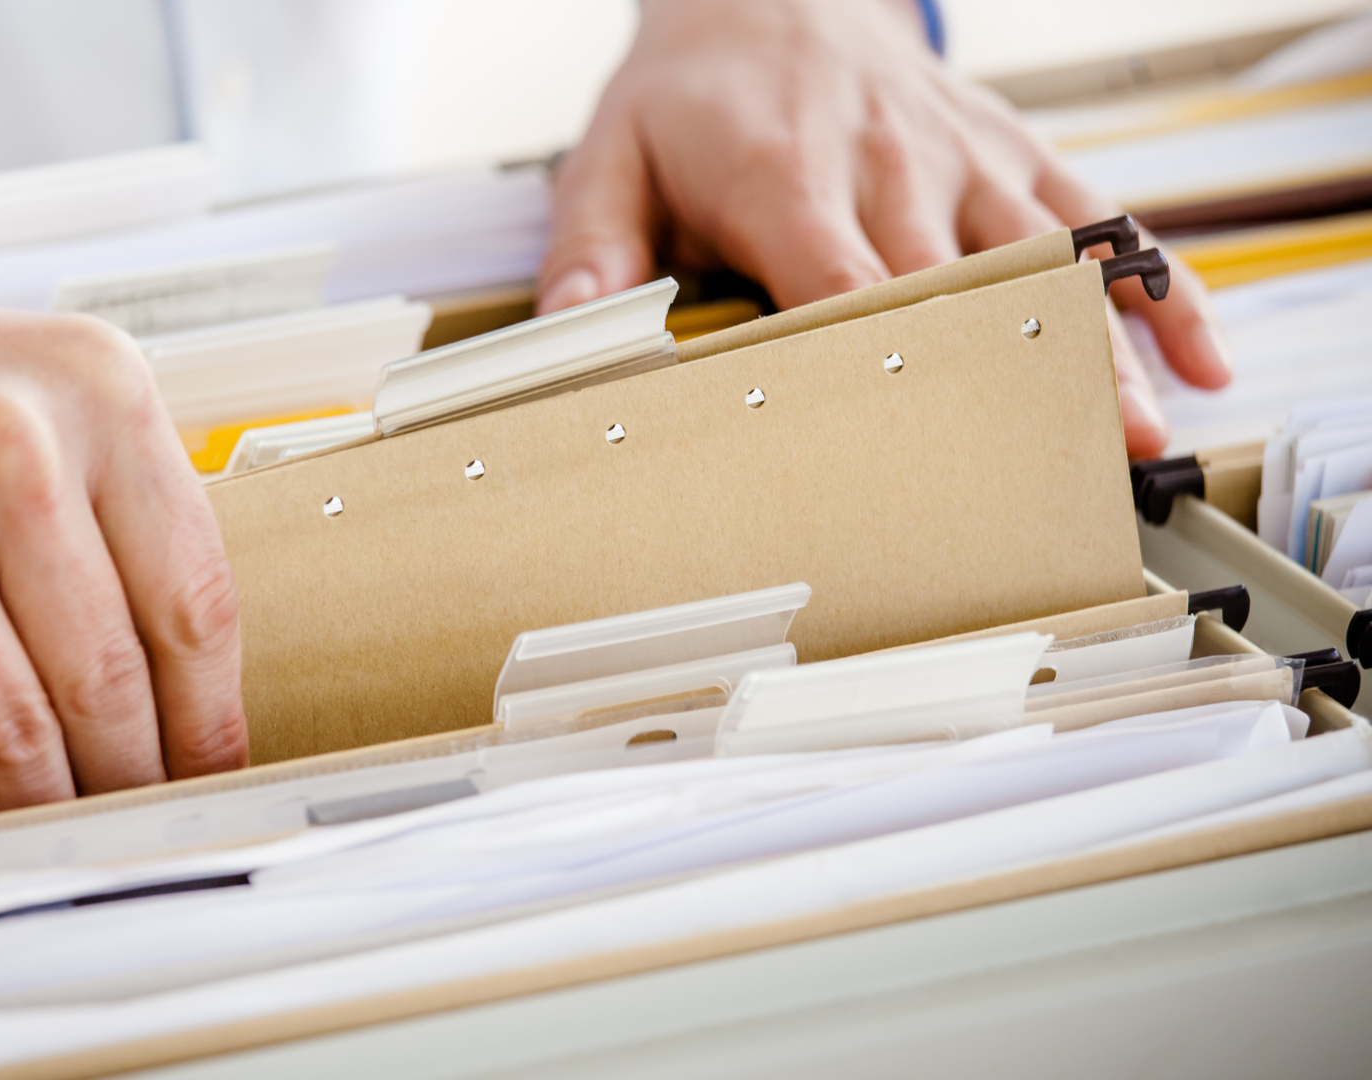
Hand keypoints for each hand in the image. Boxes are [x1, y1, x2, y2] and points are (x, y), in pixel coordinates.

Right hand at [0, 237, 248, 826]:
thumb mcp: (24, 383)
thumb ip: (106, 495)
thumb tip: (177, 662)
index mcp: (96, 391)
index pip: (196, 597)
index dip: (211, 713)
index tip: (213, 769)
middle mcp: (16, 449)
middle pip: (114, 677)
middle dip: (134, 777)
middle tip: (141, 822)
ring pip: (20, 728)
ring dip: (49, 808)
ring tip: (64, 840)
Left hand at [537, 0, 1232, 457]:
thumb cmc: (688, 97)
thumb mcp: (611, 157)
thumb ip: (593, 247)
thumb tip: (574, 326)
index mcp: (785, 179)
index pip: (841, 285)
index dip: (881, 365)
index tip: (917, 444)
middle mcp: (889, 166)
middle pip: (959, 285)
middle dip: (1006, 375)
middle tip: (1056, 467)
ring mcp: (961, 158)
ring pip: (1045, 255)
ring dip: (1097, 345)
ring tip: (1141, 434)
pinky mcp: (1007, 151)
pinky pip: (1095, 215)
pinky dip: (1155, 283)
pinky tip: (1198, 356)